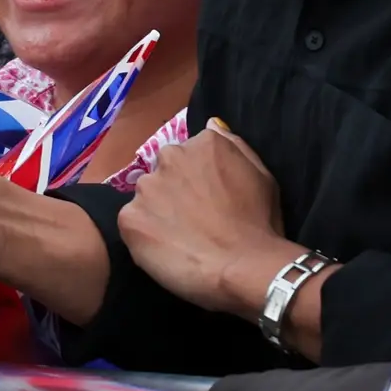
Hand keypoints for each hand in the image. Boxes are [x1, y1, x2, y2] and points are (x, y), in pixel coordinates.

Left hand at [115, 118, 287, 318]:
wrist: (244, 267)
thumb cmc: (260, 224)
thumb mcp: (261, 175)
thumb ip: (233, 145)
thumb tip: (211, 124)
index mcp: (203, 143)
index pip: (189, 154)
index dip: (198, 179)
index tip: (209, 200)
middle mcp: (170, 156)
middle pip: (164, 171)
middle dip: (174, 190)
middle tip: (193, 220)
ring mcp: (147, 187)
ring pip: (147, 197)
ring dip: (158, 212)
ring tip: (179, 238)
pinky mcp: (129, 218)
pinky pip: (132, 223)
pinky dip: (144, 236)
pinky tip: (166, 251)